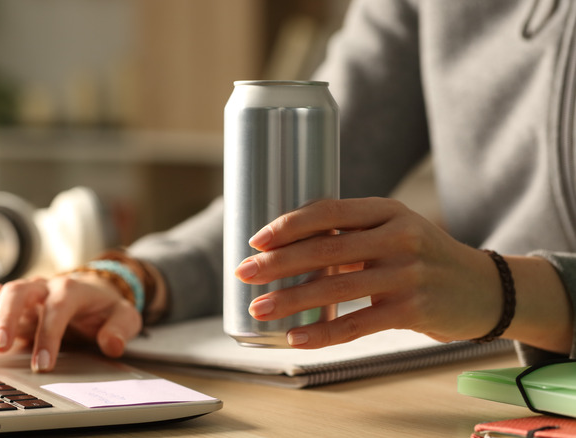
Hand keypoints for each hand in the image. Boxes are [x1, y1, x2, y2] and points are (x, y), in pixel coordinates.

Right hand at [0, 273, 141, 372]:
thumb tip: (111, 344)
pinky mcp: (3, 300)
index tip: (43, 364)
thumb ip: (121, 328)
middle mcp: (42, 286)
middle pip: (18, 291)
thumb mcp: (124, 315)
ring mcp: (20, 292)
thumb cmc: (103, 306)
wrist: (93, 290)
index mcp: (72, 289)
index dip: (49, 334)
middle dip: (5, 318)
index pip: (58, 306)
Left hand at [235, 197, 502, 347]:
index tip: (256, 239)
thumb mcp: (394, 231)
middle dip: (279, 262)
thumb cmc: (423, 257)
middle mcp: (398, 236)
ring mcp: (407, 273)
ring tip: (259, 308)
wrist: (485, 288)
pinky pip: (358, 323)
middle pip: (327, 247)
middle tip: (244, 272)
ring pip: (336, 286)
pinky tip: (296, 338)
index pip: (329, 210)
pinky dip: (323, 333)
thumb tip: (287, 249)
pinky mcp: (413, 310)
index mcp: (387, 211)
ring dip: (291, 300)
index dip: (289, 224)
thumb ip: (350, 234)